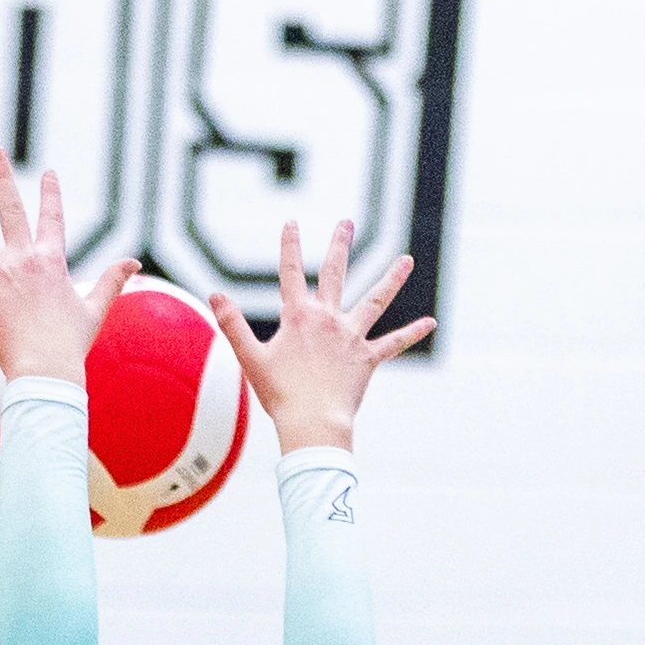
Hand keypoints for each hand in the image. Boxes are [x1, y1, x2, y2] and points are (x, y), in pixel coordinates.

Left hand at [0, 150, 130, 386]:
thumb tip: (135, 263)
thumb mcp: (95, 309)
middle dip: (2, 178)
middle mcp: (24, 259)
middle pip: (10, 209)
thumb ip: (113, 281)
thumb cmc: (70, 344)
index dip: (51, 195)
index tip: (49, 173)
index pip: (52, 219)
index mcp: (52, 262)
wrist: (48, 368)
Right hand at [219, 217, 428, 452]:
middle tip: (346, 222)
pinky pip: (393, 343)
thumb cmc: (280, 395)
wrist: (313, 422)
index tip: (291, 223)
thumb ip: (232, 324)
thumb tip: (213, 294)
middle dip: (339, 245)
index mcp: (298, 317)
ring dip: (391, 278)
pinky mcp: (367, 358)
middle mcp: (328, 319)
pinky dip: (411, 333)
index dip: (289, 247)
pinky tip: (431, 323)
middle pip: (334, 274)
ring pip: (374, 300)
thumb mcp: (250, 358)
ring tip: (406, 259)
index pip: (290, 273)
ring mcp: (350, 337)